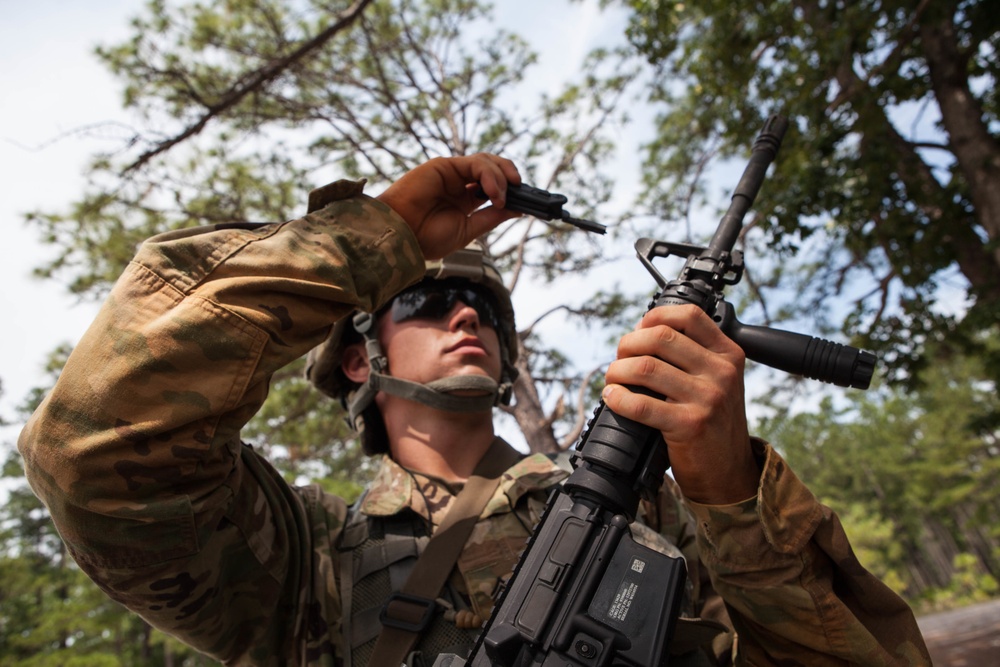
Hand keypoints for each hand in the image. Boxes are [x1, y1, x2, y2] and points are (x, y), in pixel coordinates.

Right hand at [376, 153, 521, 258]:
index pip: (497, 188)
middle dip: (513, 178)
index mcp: (467, 201)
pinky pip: (476, 163)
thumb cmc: (428, 238)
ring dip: (502, 178)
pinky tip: (494, 192)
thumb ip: (492, 217)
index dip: (514, 192)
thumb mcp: (469, 230)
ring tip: (501, 198)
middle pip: (496, 170)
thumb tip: (518, 209)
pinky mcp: (445, 165)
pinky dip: (490, 175)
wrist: (402, 236)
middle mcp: (461, 185)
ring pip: (488, 163)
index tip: (531, 203)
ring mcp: (454, 173)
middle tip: (524, 193)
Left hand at [601, 304, 758, 504]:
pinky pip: (641, 404)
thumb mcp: (718, 381)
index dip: (655, 317)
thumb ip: (692, 356)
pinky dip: (618, 398)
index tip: (638, 330)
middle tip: (619, 359)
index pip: (689, 316)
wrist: (729, 472)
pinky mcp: (690, 425)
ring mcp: (708, 398)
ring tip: (613, 380)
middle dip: (628, 345)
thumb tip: (641, 333)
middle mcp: (721, 372)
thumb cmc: (714, 424)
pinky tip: (612, 398)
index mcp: (728, 354)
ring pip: (646, 368)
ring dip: (617, 371)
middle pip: (661, 337)